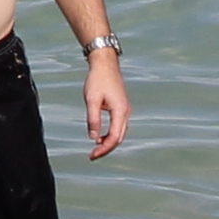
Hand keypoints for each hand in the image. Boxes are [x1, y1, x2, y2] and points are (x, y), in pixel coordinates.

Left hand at [81, 43, 129, 157]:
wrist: (105, 63)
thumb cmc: (98, 79)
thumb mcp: (92, 99)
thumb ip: (93, 119)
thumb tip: (93, 138)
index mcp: (120, 111)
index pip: (114, 137)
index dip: (104, 149)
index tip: (92, 155)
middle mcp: (126, 112)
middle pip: (119, 138)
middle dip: (107, 148)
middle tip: (93, 156)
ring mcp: (126, 109)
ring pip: (120, 132)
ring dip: (109, 142)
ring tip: (96, 148)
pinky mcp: (122, 106)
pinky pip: (119, 125)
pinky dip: (111, 134)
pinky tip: (100, 136)